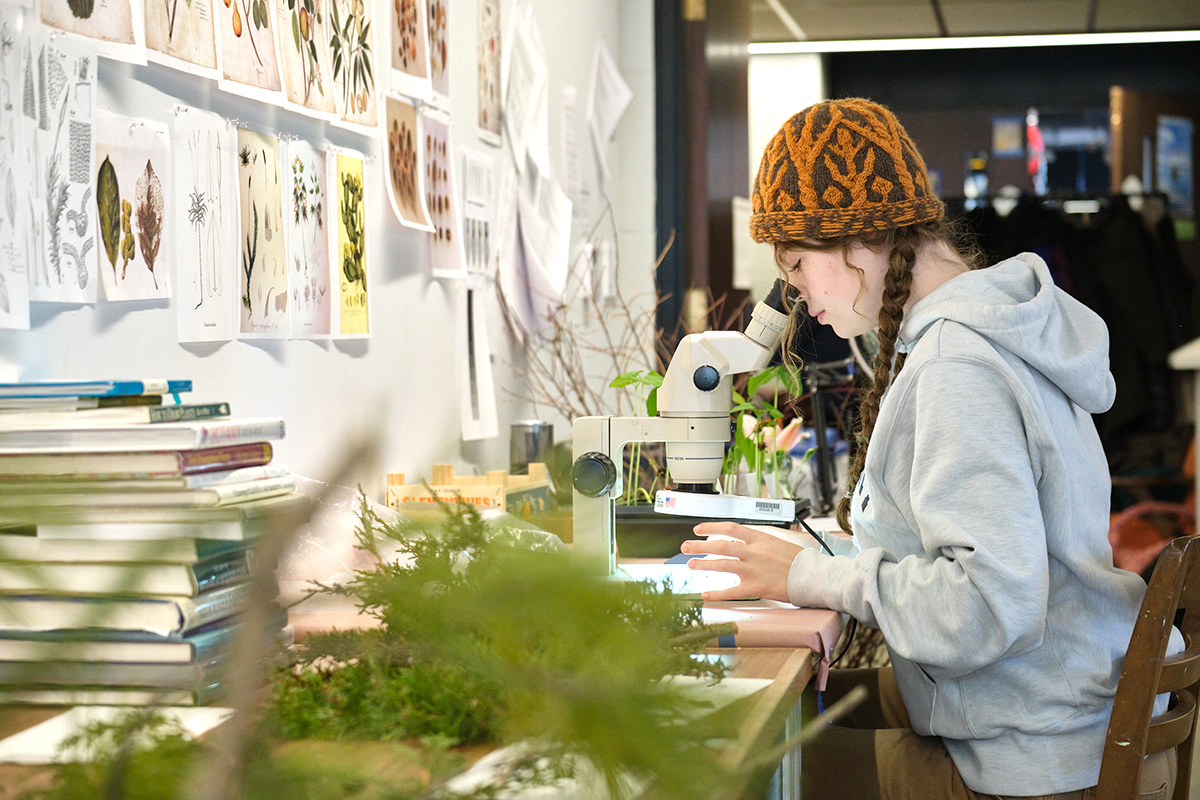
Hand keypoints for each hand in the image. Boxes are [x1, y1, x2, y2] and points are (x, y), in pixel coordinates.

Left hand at [680, 522, 803, 602]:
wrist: (813, 575)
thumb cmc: (799, 560)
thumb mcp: (777, 543)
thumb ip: (758, 543)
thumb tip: (742, 542)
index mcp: (759, 538)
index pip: (730, 528)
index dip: (711, 527)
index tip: (698, 529)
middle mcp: (753, 552)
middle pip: (720, 545)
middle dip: (699, 545)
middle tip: (685, 546)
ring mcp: (753, 569)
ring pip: (722, 564)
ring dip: (704, 564)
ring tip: (691, 565)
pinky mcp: (756, 587)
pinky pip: (731, 591)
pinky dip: (716, 594)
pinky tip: (704, 595)